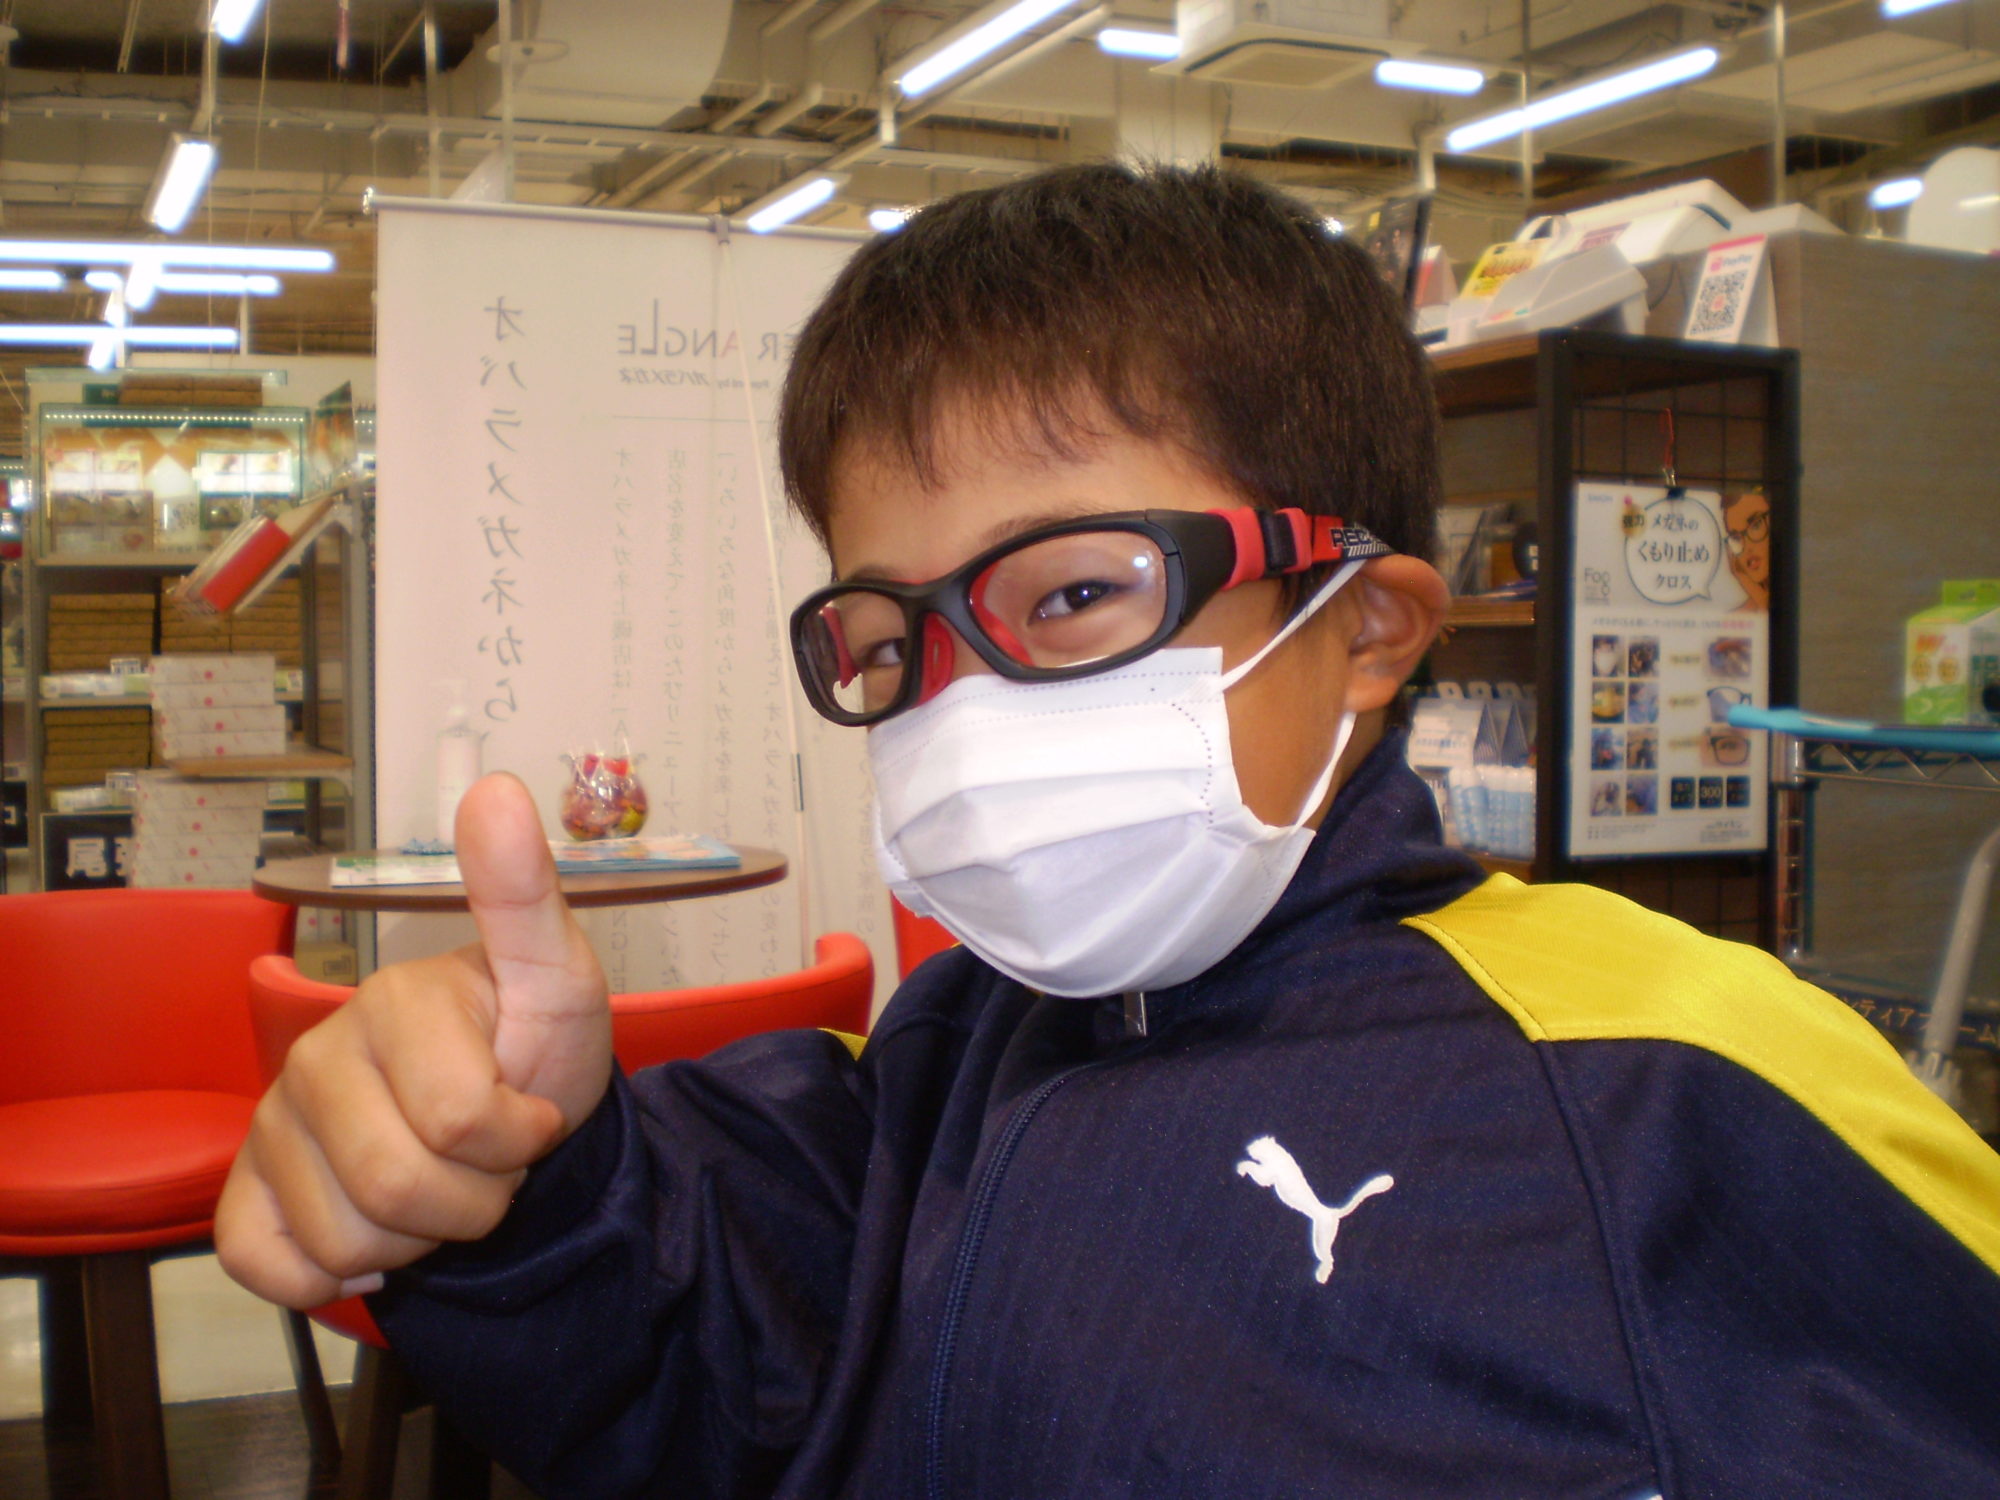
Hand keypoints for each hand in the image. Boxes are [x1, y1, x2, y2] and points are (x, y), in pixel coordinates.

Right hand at [216, 773, 612, 1309]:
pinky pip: (271, 1269)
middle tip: (488, 1163)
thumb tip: (498, 786)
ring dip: (420, 1238)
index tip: (532, 1108)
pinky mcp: (242, 1195)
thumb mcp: (559, 977)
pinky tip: (375, 1230)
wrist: (512, 1128)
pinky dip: (338, 1275)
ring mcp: (270, 1126)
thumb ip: (524, 893)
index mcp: (391, 1002)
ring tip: (439, 1184)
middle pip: (397, 1190)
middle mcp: (313, 1056)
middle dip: (474, 1200)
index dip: (519, 1137)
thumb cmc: (534, 1050)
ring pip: (345, 1242)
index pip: (460, 1120)